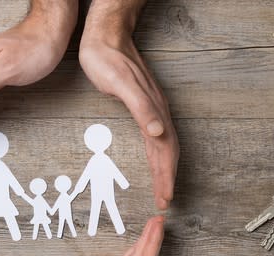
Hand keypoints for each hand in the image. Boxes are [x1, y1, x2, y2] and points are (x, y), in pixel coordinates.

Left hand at [79, 7, 178, 209]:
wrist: (105, 35)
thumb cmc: (108, 59)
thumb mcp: (121, 84)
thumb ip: (142, 108)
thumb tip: (159, 133)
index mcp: (154, 109)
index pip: (165, 150)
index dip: (166, 176)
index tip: (166, 198)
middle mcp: (157, 111)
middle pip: (168, 151)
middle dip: (168, 178)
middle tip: (165, 201)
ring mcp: (152, 108)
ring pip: (163, 145)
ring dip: (164, 168)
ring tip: (163, 188)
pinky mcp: (143, 105)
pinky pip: (155, 136)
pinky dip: (156, 154)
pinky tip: (153, 160)